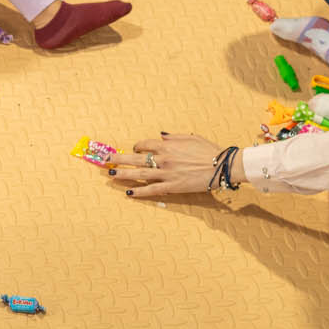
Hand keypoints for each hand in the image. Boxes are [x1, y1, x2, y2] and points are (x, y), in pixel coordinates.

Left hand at [106, 133, 222, 196]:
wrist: (222, 166)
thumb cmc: (209, 150)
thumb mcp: (191, 137)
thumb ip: (174, 137)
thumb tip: (161, 136)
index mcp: (167, 145)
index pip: (143, 145)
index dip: (136, 147)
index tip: (133, 149)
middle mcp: (163, 159)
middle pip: (134, 158)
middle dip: (118, 159)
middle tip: (105, 160)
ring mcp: (166, 173)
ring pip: (138, 174)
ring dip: (123, 175)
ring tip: (111, 175)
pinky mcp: (172, 186)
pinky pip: (151, 190)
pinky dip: (139, 192)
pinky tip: (128, 193)